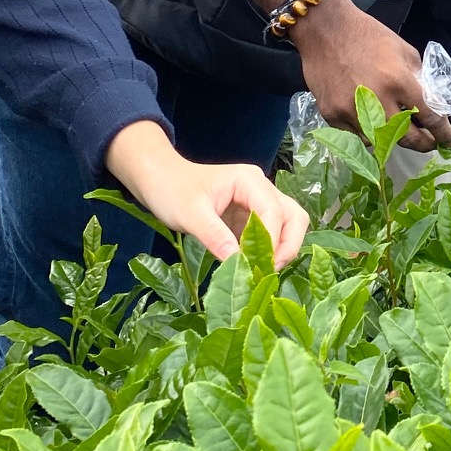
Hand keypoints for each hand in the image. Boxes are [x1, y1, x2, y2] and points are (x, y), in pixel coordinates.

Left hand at [105, 121, 308, 265]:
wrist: (158, 179)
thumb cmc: (170, 190)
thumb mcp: (190, 214)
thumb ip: (215, 236)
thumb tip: (239, 263)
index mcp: (249, 181)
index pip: (274, 212)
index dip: (272, 241)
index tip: (260, 267)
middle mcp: (260, 189)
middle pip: (293, 216)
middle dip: (287, 244)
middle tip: (270, 270)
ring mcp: (256, 203)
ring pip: (287, 226)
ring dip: (280, 249)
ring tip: (263, 271)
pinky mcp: (248, 217)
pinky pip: (268, 235)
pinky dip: (266, 252)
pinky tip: (252, 268)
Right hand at [293, 0, 450, 150]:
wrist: (326, 29)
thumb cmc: (367, 35)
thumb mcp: (403, 50)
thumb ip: (418, 77)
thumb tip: (431, 102)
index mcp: (399, 81)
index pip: (429, 116)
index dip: (443, 133)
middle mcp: (376, 99)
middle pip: (406, 137)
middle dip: (423, 144)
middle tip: (430, 143)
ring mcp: (351, 110)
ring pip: (380, 141)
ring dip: (393, 139)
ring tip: (399, 131)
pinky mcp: (332, 115)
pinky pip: (356, 137)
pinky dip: (369, 135)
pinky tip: (373, 125)